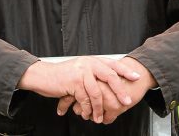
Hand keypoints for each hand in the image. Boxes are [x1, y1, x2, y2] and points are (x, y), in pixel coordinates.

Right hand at [17, 56, 140, 122]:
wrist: (42, 76)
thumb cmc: (62, 75)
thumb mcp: (80, 70)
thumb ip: (93, 74)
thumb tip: (108, 83)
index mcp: (92, 60)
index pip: (113, 64)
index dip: (125, 70)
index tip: (136, 77)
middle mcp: (89, 63)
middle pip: (110, 76)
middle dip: (119, 90)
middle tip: (126, 101)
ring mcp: (81, 72)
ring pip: (97, 92)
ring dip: (99, 108)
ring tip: (100, 118)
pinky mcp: (74, 82)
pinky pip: (85, 99)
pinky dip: (87, 109)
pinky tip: (87, 115)